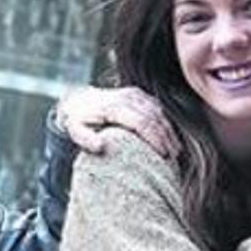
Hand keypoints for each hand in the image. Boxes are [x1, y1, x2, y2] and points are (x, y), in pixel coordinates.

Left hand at [55, 86, 179, 157]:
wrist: (79, 101)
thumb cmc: (79, 121)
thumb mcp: (75, 130)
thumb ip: (85, 139)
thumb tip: (100, 146)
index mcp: (114, 106)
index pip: (141, 122)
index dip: (154, 138)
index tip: (162, 154)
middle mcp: (126, 97)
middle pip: (153, 117)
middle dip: (166, 137)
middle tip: (173, 157)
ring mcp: (134, 94)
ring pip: (158, 112)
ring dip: (168, 131)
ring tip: (174, 150)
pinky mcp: (138, 94)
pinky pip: (157, 107)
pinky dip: (165, 122)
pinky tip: (169, 137)